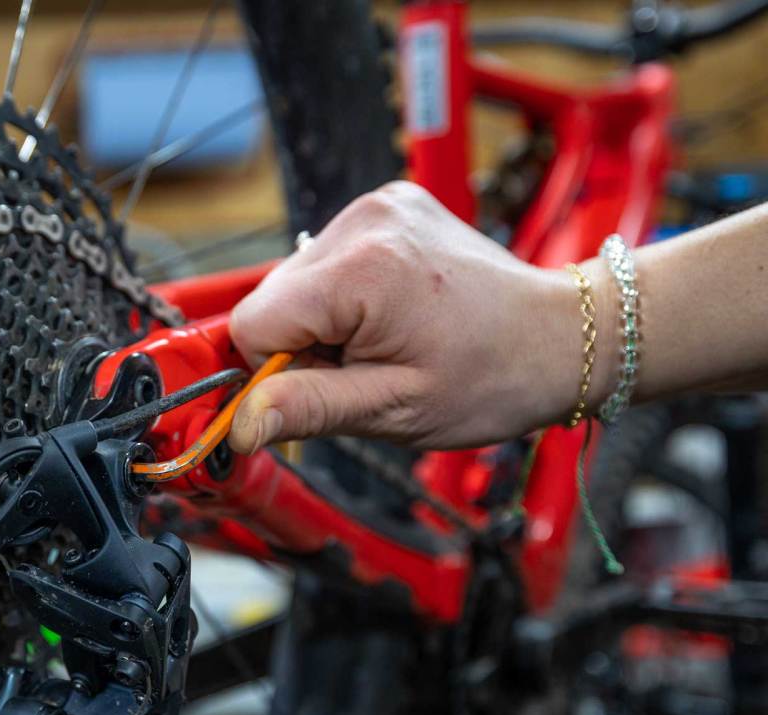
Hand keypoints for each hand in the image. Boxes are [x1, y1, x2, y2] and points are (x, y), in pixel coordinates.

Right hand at [228, 181, 584, 453]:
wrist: (561, 336)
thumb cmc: (493, 378)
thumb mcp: (394, 409)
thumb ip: (306, 409)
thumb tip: (236, 424)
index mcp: (363, 270)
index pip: (252, 323)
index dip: (272, 370)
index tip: (316, 392)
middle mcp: (364, 222)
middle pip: (271, 299)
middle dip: (301, 345)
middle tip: (364, 368)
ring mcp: (377, 207)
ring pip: (294, 282)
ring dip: (321, 321)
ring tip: (383, 341)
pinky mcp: (387, 206)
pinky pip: (327, 261)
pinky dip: (342, 295)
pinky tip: (388, 314)